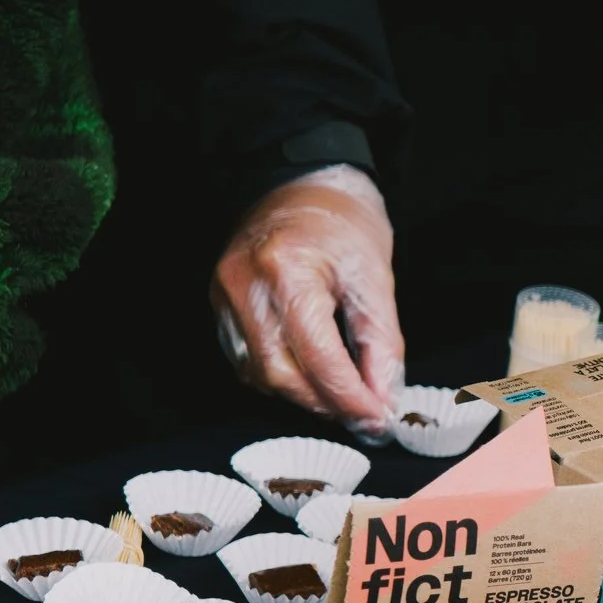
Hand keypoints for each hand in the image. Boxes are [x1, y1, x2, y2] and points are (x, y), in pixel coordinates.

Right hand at [210, 165, 403, 435]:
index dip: (350, 397)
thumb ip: (382, 343)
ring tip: (342, 395)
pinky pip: (244, 359)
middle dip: (325, 402)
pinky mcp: (218, 303)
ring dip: (302, 394)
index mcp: (288, 271)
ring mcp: (223, 295)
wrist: (298, 182)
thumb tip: (385, 397)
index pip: (318, 355)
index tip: (378, 420)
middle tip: (365, 414)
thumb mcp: (376, 276)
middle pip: (280, 373)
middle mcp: (245, 285)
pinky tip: (310, 374)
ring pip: (258, 374)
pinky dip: (280, 376)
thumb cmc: (342, 221)